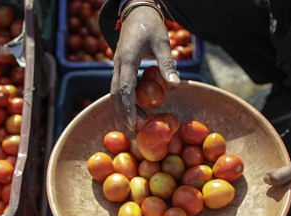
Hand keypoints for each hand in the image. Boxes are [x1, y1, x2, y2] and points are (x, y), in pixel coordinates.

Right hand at [111, 4, 179, 129]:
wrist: (137, 11)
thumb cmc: (151, 25)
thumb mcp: (162, 42)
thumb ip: (167, 64)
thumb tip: (175, 86)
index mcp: (127, 59)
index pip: (124, 88)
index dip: (128, 108)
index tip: (133, 123)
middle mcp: (118, 64)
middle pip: (116, 94)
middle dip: (123, 113)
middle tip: (134, 129)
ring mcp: (117, 65)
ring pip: (115, 91)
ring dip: (123, 108)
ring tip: (135, 123)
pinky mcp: (120, 66)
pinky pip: (119, 86)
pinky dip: (124, 100)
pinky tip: (135, 109)